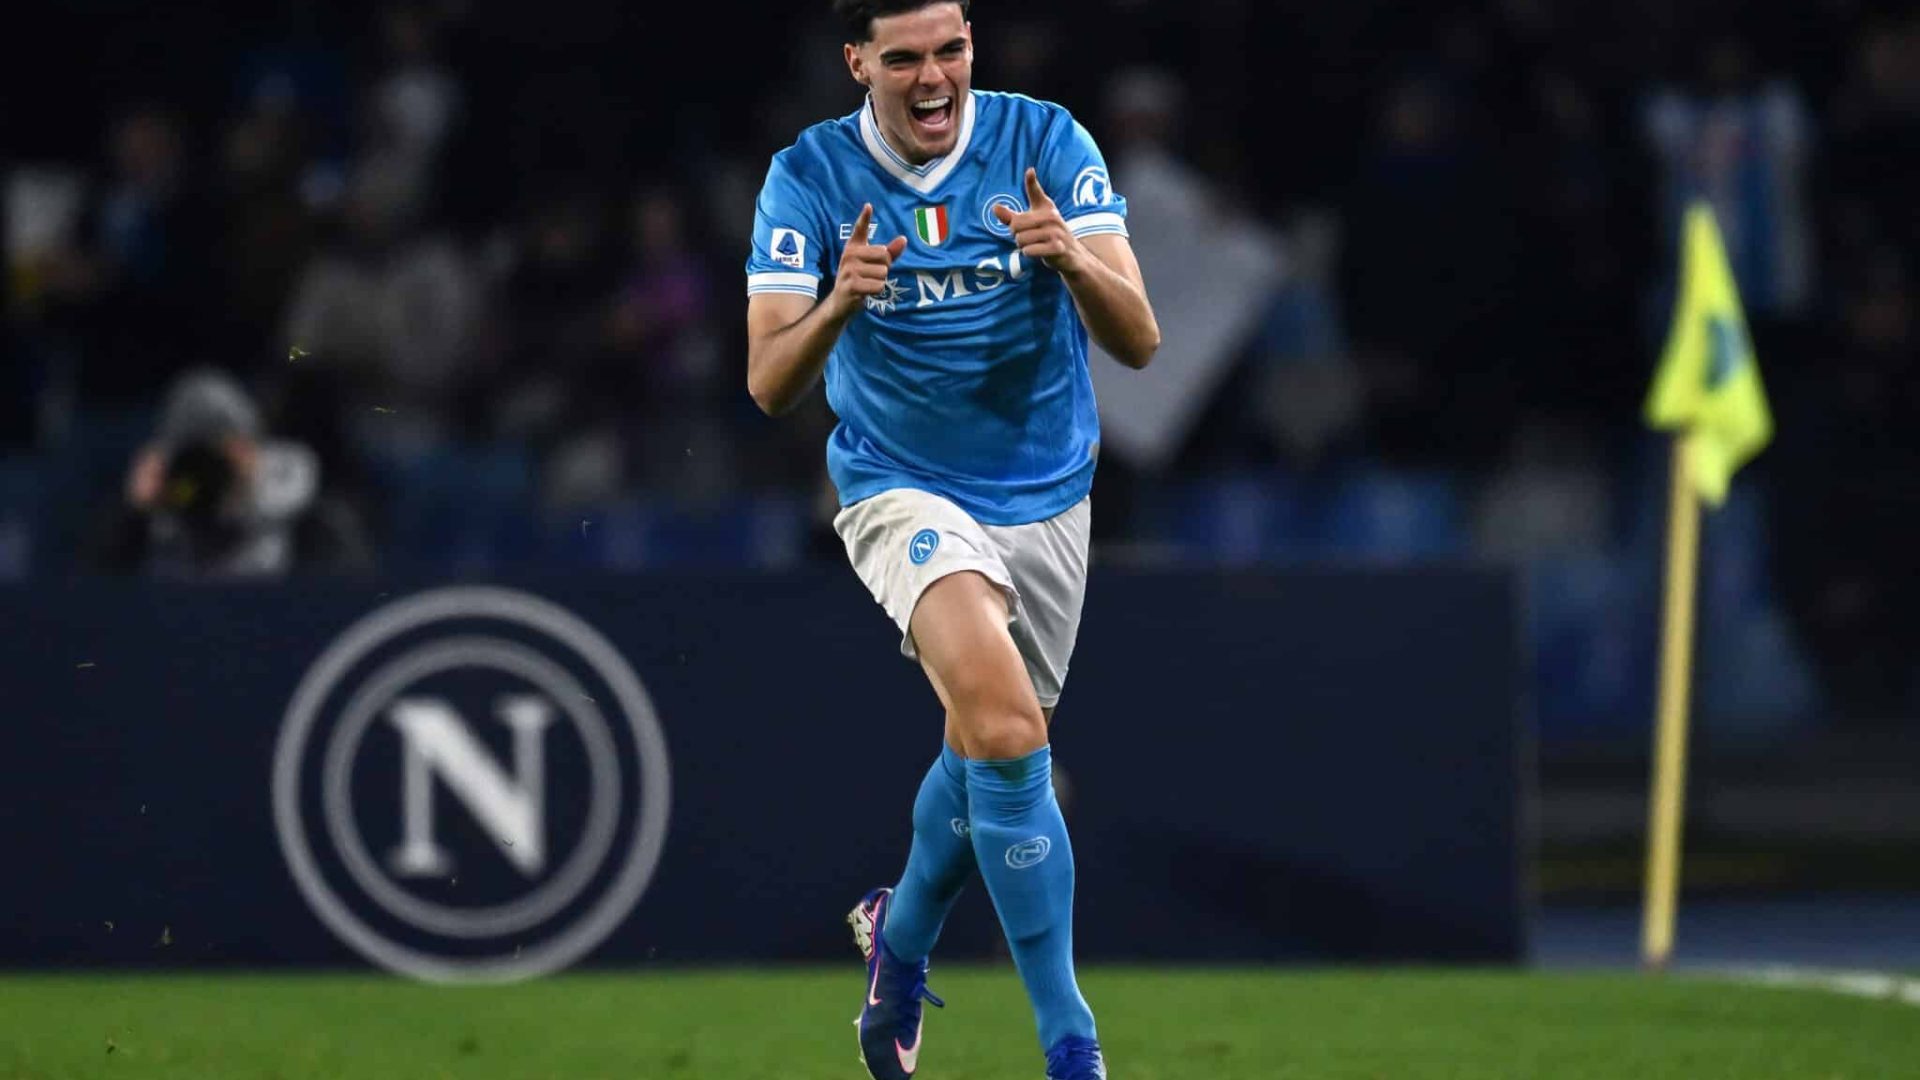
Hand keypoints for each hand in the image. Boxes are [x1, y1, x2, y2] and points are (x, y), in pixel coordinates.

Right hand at [829, 203, 908, 317]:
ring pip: (883, 272)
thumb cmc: (860, 279)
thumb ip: (889, 253)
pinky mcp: (851, 285)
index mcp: (854, 247)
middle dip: (885, 268)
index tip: (869, 206)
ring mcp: (848, 270)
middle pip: (884, 255)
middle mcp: (849, 255)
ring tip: (866, 284)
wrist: (840, 302)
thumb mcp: (873, 264)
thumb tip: (904, 239)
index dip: (864, 218)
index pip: (860, 229)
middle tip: (871, 275)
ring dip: (880, 281)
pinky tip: (864, 292)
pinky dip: (876, 291)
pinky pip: (878, 285)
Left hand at [993, 168, 1085, 273]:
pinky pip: (1029, 250)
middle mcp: (1052, 217)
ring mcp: (1056, 232)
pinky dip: (1029, 253)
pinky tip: (1039, 252)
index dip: (1031, 181)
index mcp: (1046, 207)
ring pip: (1021, 239)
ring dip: (1023, 247)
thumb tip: (994, 207)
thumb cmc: (1048, 235)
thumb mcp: (1031, 223)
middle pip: (1016, 225)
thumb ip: (1012, 217)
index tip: (1030, 171)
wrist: (1072, 255)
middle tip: (1029, 238)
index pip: (1035, 192)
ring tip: (1035, 245)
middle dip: (1016, 236)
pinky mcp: (1057, 247)